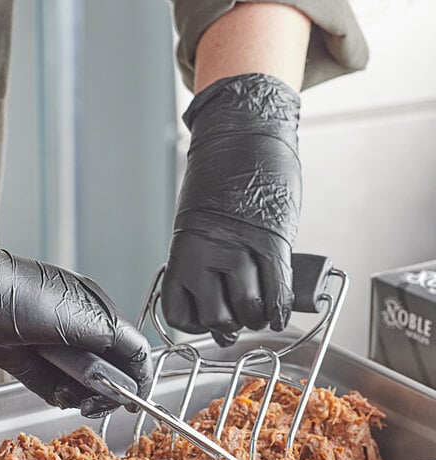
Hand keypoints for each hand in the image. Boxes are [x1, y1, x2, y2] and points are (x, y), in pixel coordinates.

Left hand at [0, 209, 151, 416]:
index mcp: (96, 309)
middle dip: (108, 389)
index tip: (137, 399)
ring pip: (81, 381)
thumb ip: (116, 340)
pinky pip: (53, 386)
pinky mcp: (29, 361)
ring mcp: (53, 345)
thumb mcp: (81, 317)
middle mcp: (78, 327)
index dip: (139, 376)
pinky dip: (57, 394)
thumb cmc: (18, 295)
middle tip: (100, 403)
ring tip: (73, 395)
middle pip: (107, 368)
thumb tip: (138, 360)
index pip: (131, 347)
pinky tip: (56, 392)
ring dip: (81, 393)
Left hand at [162, 73, 300, 345]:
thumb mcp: (197, 221)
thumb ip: (203, 260)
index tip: (207, 323)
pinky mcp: (272, 240)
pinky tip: (279, 315)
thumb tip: (222, 298)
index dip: (196, 326)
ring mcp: (239, 247)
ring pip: (249, 309)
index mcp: (182, 248)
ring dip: (257, 318)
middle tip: (238, 320)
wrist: (244, 132)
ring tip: (260, 313)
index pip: (180, 313)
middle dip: (230, 326)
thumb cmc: (219, 176)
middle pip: (217, 318)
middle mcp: (205, 252)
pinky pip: (277, 289)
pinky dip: (280, 309)